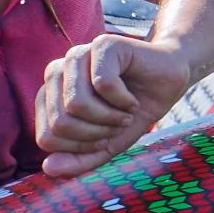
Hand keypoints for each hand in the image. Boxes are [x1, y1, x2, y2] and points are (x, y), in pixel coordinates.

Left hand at [31, 33, 202, 176]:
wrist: (167, 83)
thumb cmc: (132, 112)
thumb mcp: (106, 146)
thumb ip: (78, 160)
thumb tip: (48, 168)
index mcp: (49, 95)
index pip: (46, 137)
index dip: (80, 147)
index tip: (104, 137)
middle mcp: (56, 72)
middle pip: (60, 123)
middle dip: (95, 134)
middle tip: (117, 124)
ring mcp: (77, 55)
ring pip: (76, 104)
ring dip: (109, 117)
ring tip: (125, 113)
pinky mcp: (103, 44)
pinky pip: (103, 84)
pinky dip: (123, 100)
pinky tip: (132, 97)